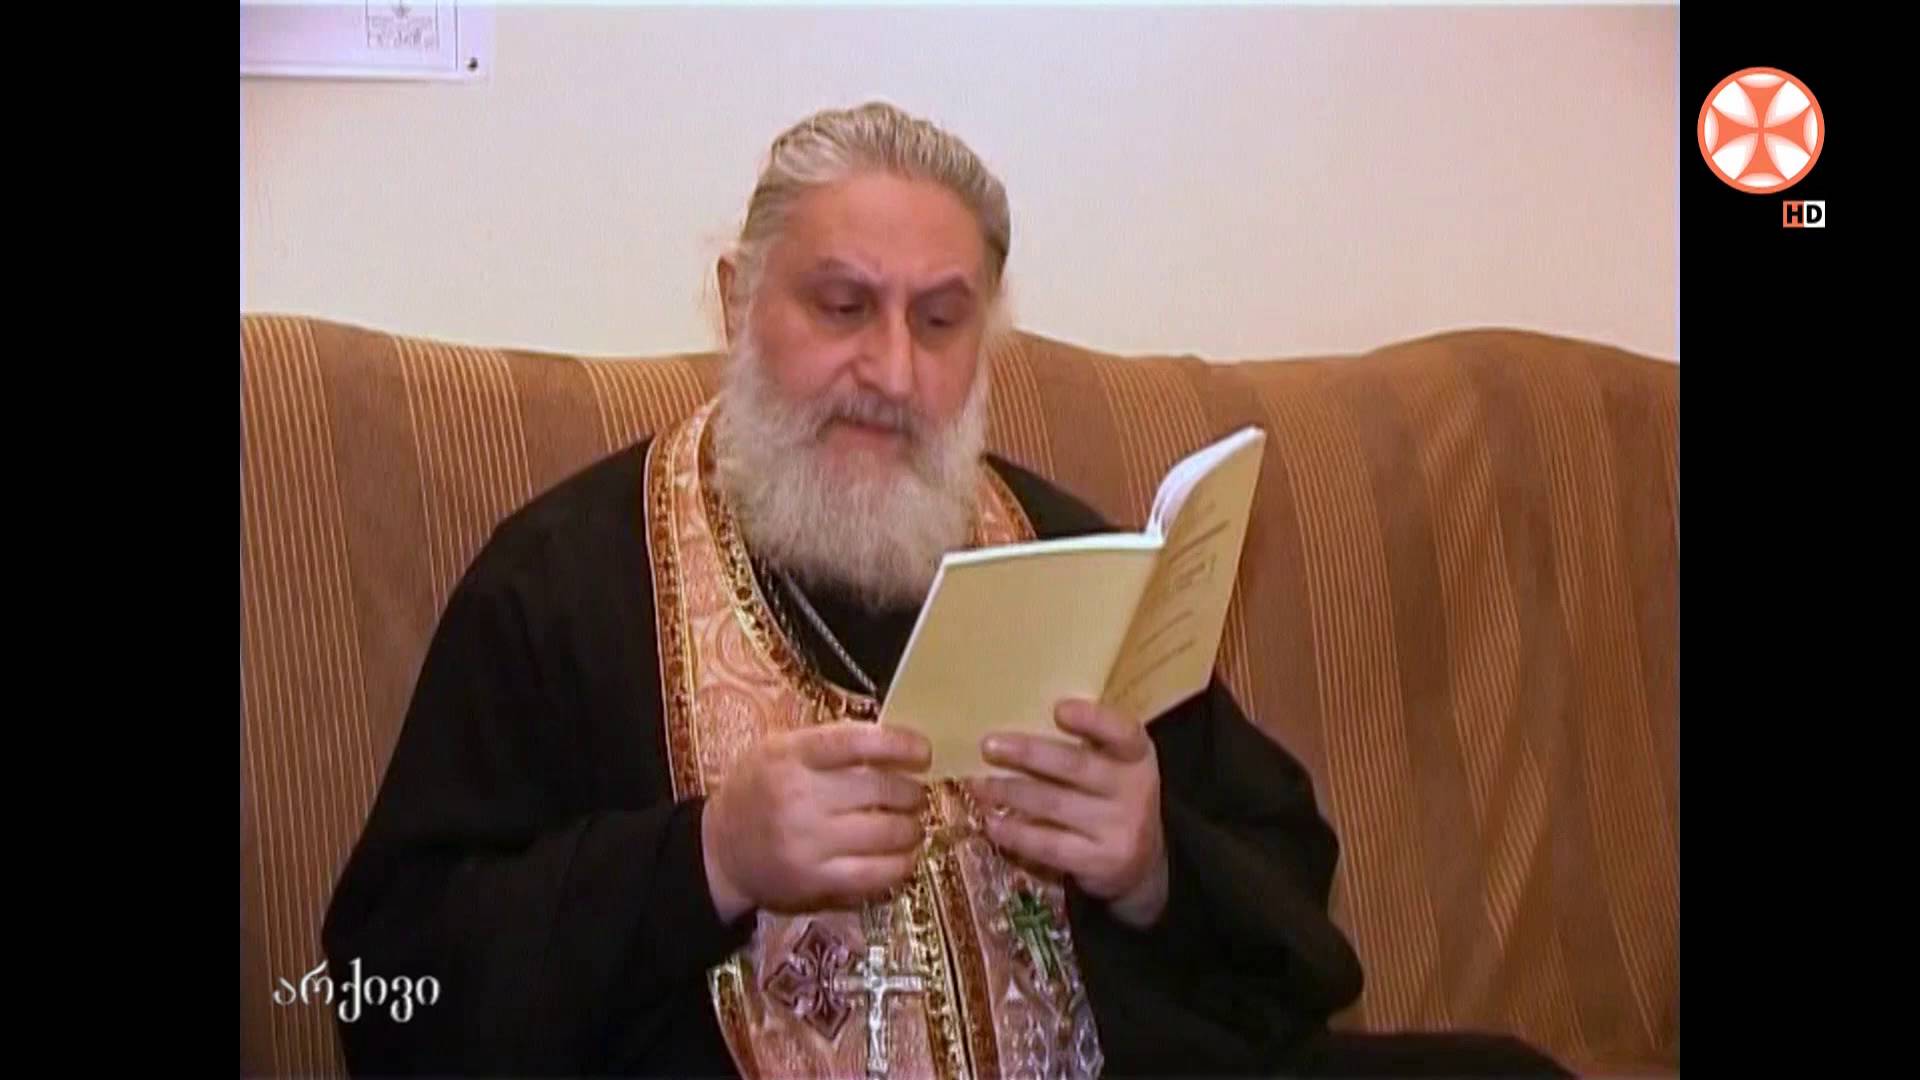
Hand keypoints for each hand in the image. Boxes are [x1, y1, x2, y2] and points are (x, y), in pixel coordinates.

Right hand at [702, 722, 930, 920]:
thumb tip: (896, 743)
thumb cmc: (758, 790)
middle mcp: (800, 796)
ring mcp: (807, 841)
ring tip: (912, 824)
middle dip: (912, 792)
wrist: (719, 850)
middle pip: (880, 789)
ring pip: (886, 833)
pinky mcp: (814, 880)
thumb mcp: (780, 750)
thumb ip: (831, 743)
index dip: (900, 745)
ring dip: (912, 828)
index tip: (923, 752)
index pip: (858, 742)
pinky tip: (905, 857)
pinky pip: (874, 874)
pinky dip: (900, 864)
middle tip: (917, 794)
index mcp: (792, 755)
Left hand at [971, 700, 1168, 928]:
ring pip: (1055, 804)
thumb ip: (1082, 744)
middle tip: (988, 746)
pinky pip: (1049, 845)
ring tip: (978, 784)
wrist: (1141, 864)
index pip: (1122, 732)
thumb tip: (1013, 725)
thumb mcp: (1113, 766)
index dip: (1092, 720)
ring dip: (1010, 792)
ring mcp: (1120, 829)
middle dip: (1028, 754)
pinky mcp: (1099, 861)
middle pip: (1076, 767)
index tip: (1058, 709)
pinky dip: (1016, 833)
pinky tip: (991, 822)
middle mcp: (1135, 790)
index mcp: (1136, 755)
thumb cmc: (1111, 798)